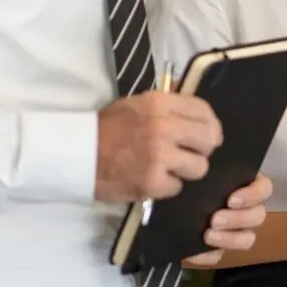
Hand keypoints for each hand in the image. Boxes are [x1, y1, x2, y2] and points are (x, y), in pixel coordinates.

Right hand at [94, 92, 222, 202]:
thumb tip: (192, 98)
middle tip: (189, 153)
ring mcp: (160, 156)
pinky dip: (167, 186)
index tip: (205, 133)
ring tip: (169, 168)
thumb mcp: (137, 104)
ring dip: (186, 170)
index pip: (204, 112)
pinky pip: (178, 187)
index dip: (210, 124)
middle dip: (202, 148)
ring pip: (199, 167)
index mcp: (161, 103)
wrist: (76, 155)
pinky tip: (152, 179)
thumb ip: (168, 103)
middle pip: (210, 139)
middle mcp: (165, 127)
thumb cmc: (107, 128)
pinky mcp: (153, 182)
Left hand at [183, 174, 272, 267]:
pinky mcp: (219, 249)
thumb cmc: (187, 180)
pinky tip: (193, 252)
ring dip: (230, 239)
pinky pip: (220, 256)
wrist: (163, 205)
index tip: (231, 200)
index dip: (252, 196)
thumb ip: (209, 173)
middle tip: (214, 220)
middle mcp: (246, 208)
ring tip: (207, 236)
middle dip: (238, 219)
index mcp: (245, 185)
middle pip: (258, 216)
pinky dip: (207, 256)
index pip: (264, 189)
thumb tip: (206, 170)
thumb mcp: (200, 173)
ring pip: (248, 239)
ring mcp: (235, 230)